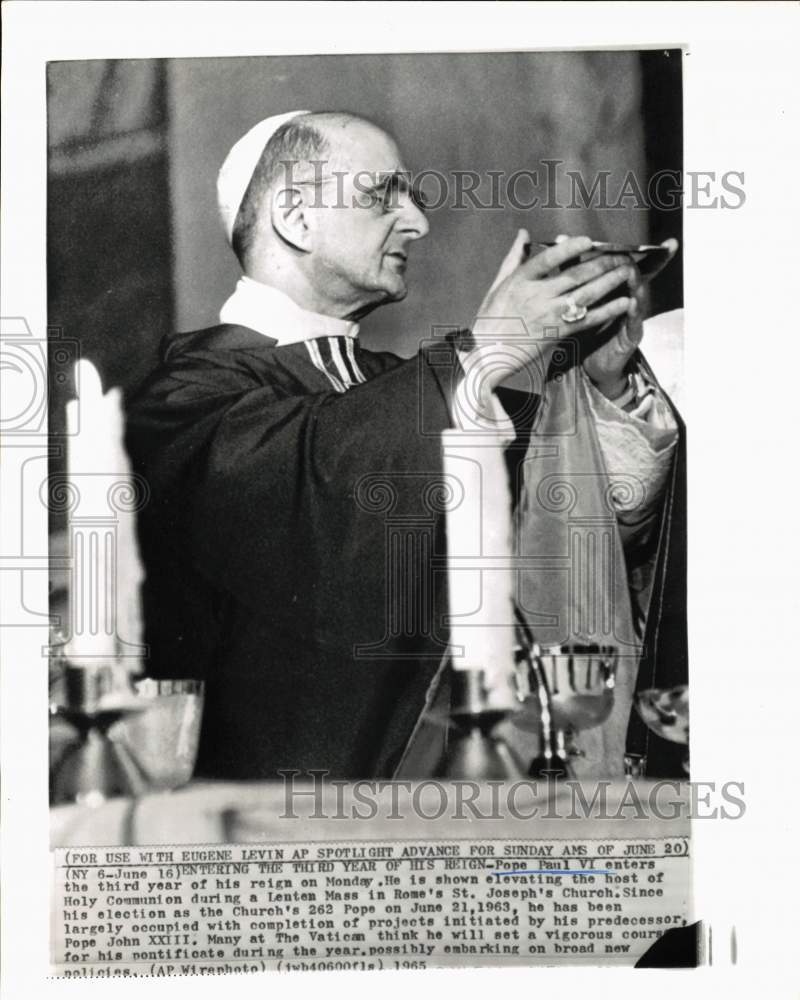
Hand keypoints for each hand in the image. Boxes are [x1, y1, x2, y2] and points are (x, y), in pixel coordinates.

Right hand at [470, 229, 632, 394]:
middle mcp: (536, 296)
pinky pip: (586, 320)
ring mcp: (547, 316)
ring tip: (627, 271)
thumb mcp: (498, 284)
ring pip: (585, 295)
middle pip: (575, 276)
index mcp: (520, 281)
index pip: (548, 259)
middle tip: (621, 254)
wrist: (487, 354)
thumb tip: (524, 233)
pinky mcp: (556, 333)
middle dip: (601, 263)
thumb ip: (513, 258)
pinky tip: (623, 302)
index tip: (589, 240)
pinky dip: (607, 311)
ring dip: (609, 282)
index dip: (569, 248)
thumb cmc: (490, 318)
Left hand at [581, 238, 677, 398]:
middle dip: (643, 264)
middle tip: (633, 252)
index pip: (638, 267)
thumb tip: (561, 238)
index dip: (655, 255)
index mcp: (623, 290)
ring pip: (639, 299)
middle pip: (641, 279)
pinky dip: (632, 313)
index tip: (670, 242)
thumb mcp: (583, 297)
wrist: (592, 364)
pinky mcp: (631, 338)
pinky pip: (633, 324)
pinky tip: (631, 303)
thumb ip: (576, 270)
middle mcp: (633, 302)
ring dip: (636, 285)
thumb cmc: (590, 327)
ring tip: (632, 272)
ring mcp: (634, 320)